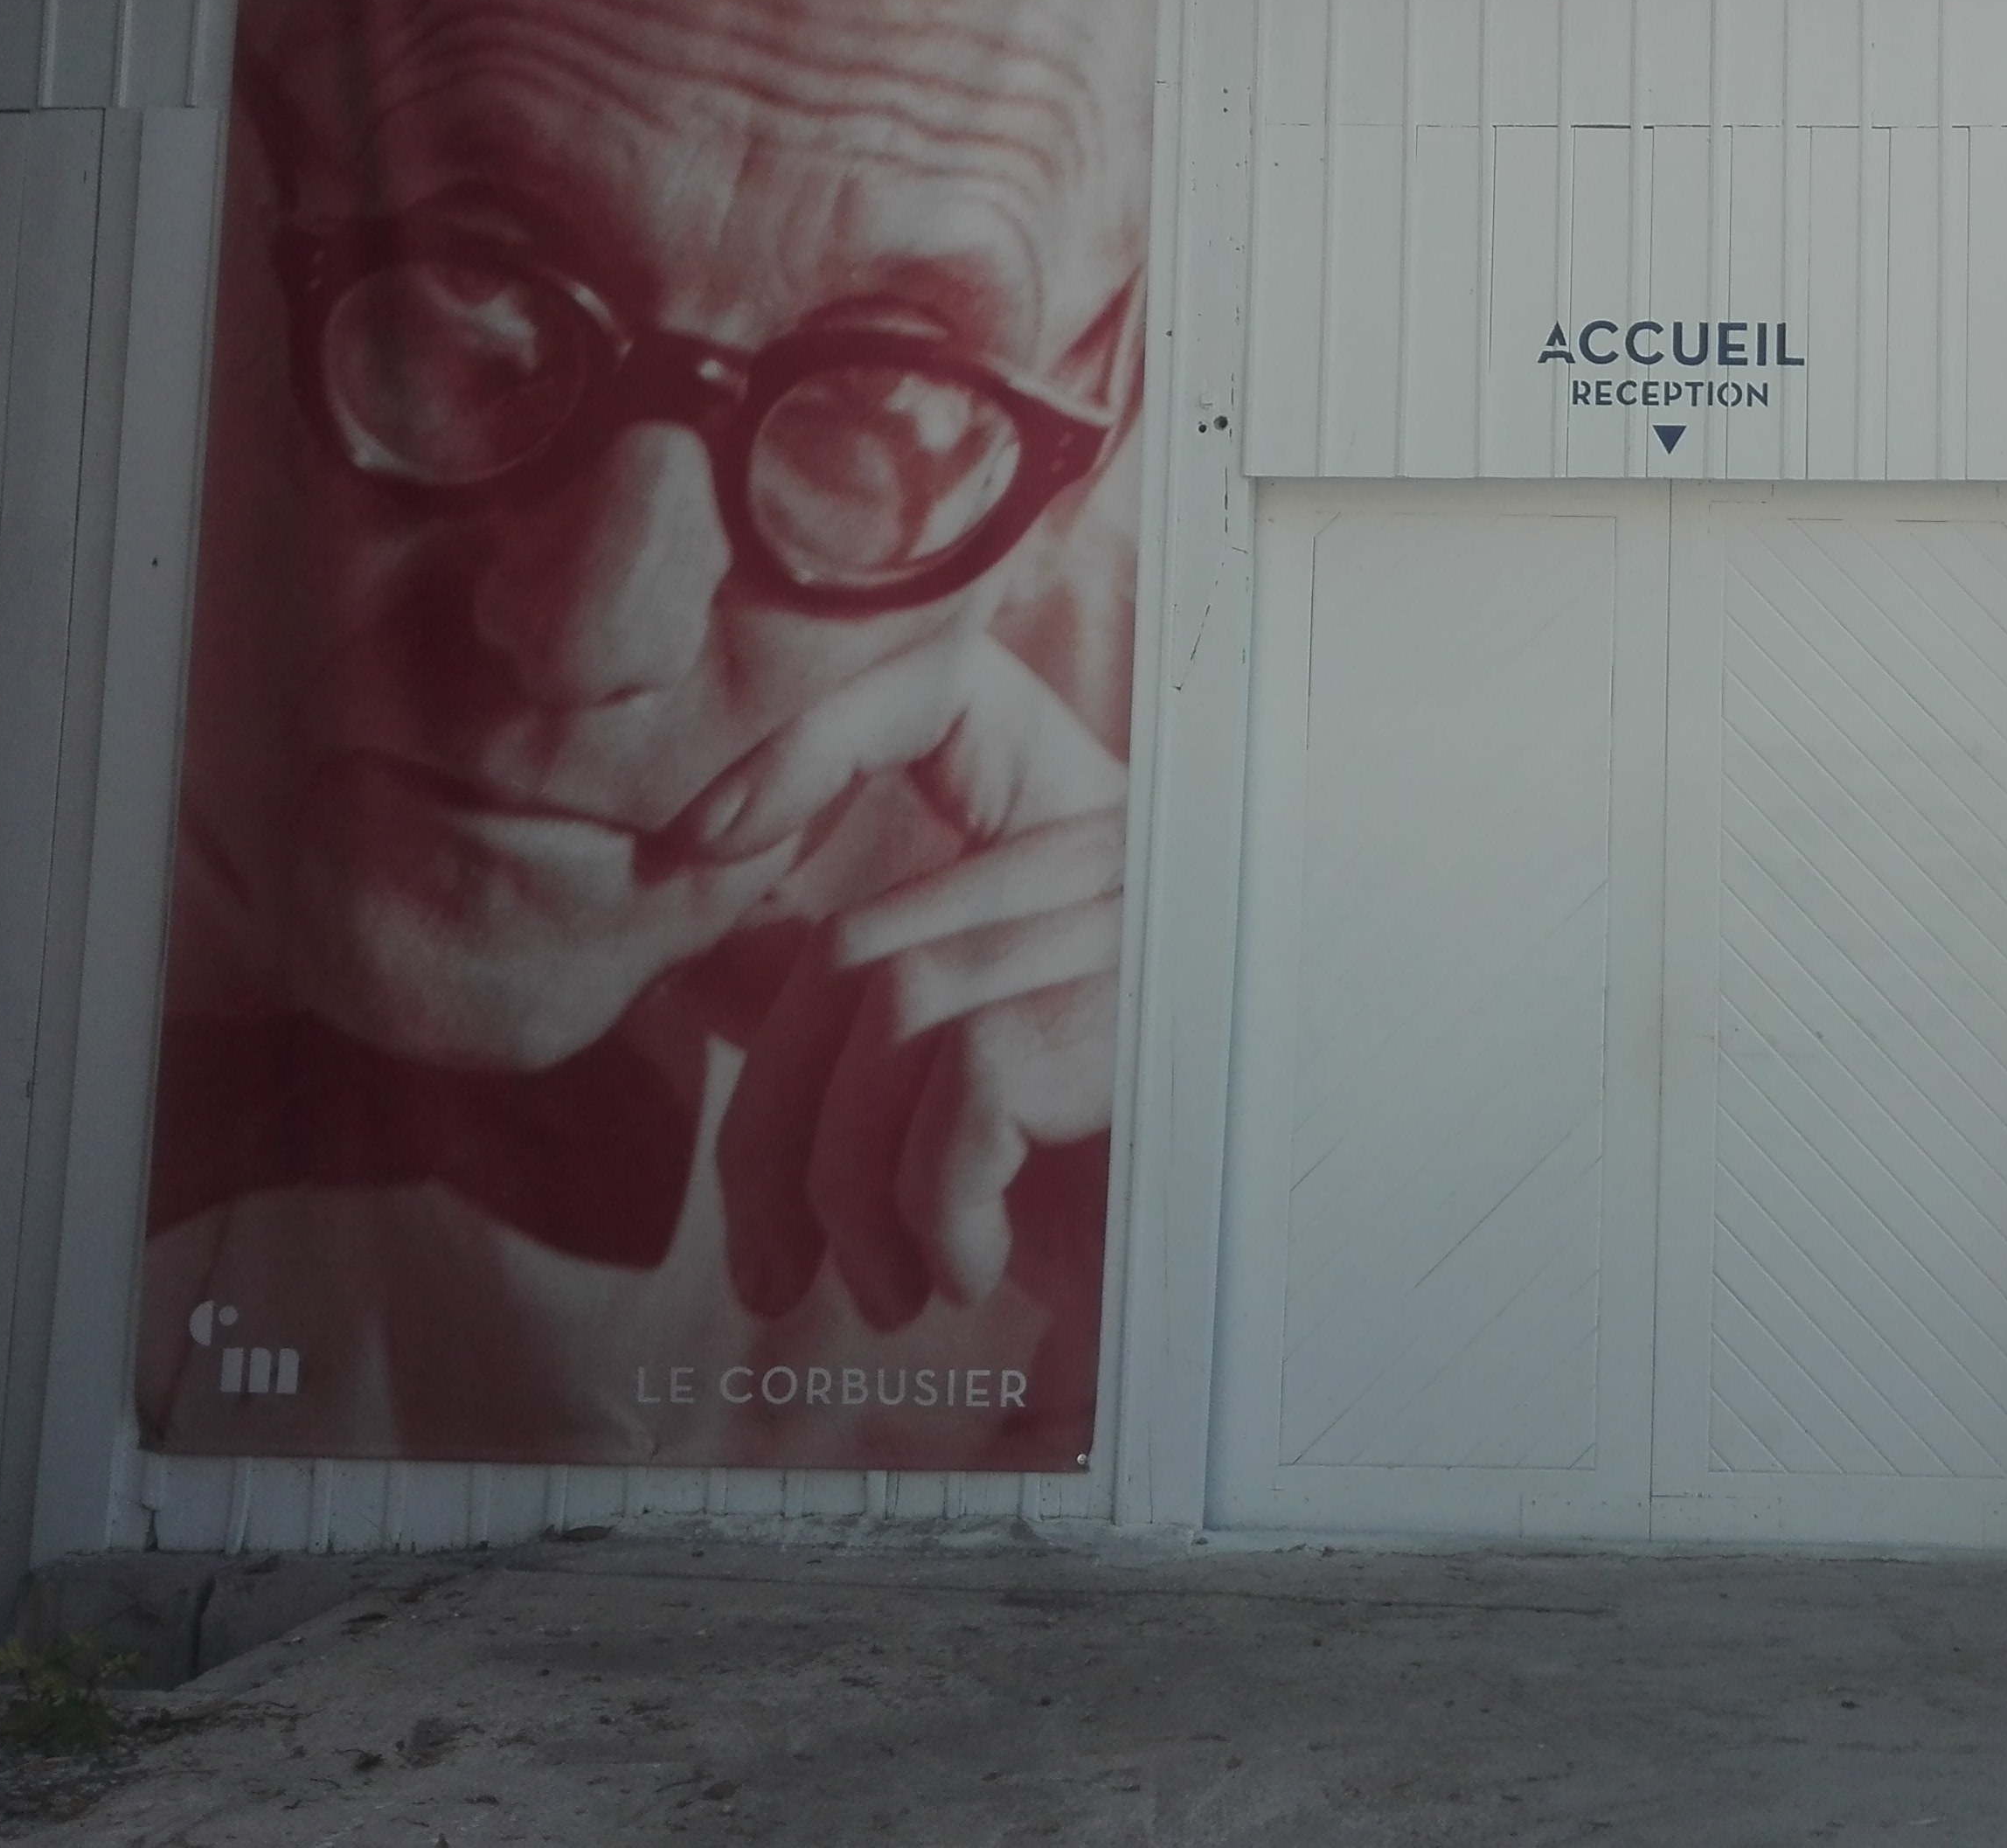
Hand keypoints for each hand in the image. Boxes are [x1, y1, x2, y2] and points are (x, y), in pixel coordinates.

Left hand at [683, 634, 1126, 1327]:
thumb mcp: (1023, 1094)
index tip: (698, 837)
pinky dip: (941, 1209)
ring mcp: (1131, 932)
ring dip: (850, 1192)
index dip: (813, 747)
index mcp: (1078, 858)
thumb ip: (897, 1031)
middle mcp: (1111, 870)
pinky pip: (972, 1086)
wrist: (1309, 1225)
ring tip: (889, 1293)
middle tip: (769, 1268)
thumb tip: (720, 986)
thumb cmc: (1165, 1188)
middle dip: (774, 1128)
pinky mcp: (1142, 1012)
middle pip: (857, 946)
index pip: (937, 713)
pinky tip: (975, 1272)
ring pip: (892, 1017)